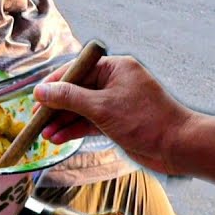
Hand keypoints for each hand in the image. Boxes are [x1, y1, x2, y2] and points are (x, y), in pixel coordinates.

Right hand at [33, 55, 188, 172]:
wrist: (179, 147)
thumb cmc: (146, 120)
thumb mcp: (101, 107)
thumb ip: (68, 98)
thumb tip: (39, 92)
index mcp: (114, 68)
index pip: (76, 70)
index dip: (54, 84)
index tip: (36, 98)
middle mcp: (114, 82)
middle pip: (75, 90)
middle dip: (55, 107)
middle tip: (35, 119)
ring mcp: (114, 103)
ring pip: (80, 108)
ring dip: (62, 121)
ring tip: (44, 134)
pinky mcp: (115, 121)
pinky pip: (88, 121)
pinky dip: (74, 129)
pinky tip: (59, 139)